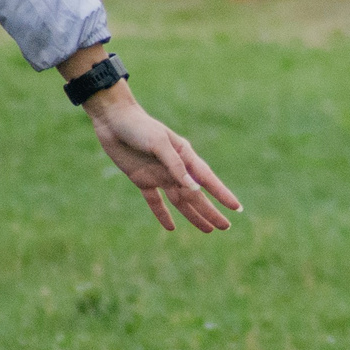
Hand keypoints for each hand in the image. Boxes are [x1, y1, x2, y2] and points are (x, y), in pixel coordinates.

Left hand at [59, 47, 240, 232]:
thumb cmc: (139, 126)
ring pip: (180, 201)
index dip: (222, 194)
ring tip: (207, 230)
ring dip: (193, 215)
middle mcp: (175, 168)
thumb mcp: (158, 143)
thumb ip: (176, 166)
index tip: (236, 207)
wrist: (113, 120)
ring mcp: (159, 175)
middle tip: (225, 227)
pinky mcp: (142, 179)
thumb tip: (194, 190)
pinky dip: (162, 214)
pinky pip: (155, 201)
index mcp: (185, 156)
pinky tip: (171, 227)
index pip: (208, 180)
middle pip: (196, 195)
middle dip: (211, 211)